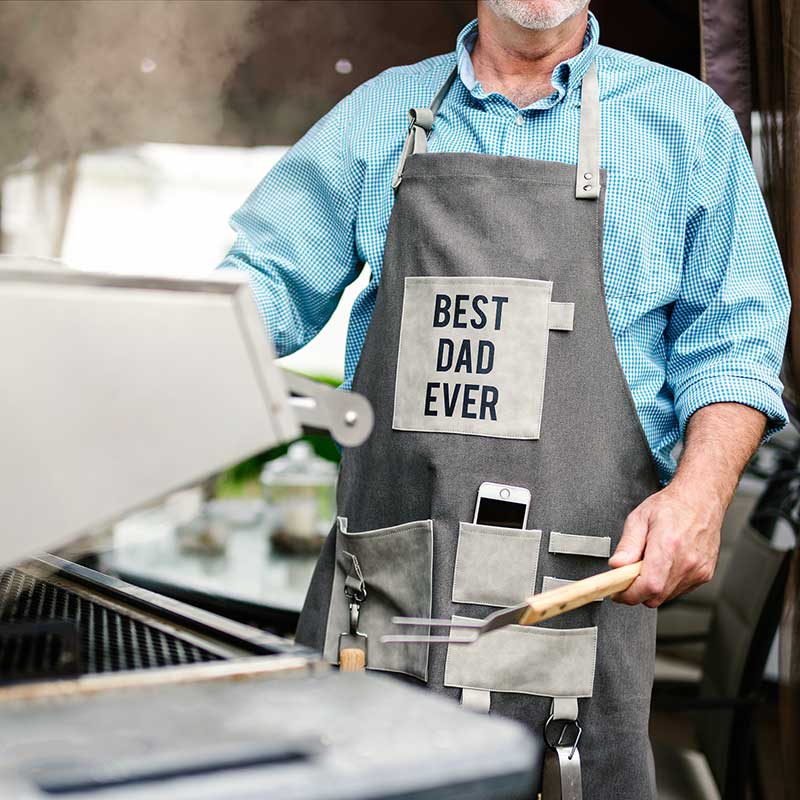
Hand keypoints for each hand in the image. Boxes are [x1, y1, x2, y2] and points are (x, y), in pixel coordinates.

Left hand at [608, 482, 722, 607]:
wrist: (700, 500)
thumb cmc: (671, 506)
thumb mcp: (639, 519)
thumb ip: (627, 545)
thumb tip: (616, 566)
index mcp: (668, 545)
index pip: (649, 585)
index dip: (629, 594)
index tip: (618, 592)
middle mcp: (686, 561)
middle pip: (656, 596)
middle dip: (637, 592)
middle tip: (628, 576)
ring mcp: (698, 570)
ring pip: (666, 596)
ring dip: (652, 588)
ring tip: (649, 563)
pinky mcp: (704, 575)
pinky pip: (678, 590)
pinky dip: (666, 584)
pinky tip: (664, 565)